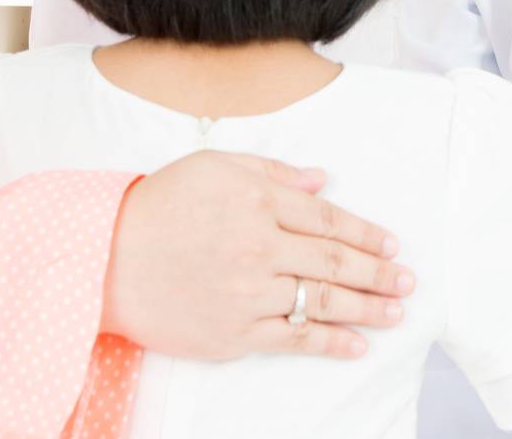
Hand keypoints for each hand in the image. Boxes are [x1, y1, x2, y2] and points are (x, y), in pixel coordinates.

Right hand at [101, 151, 413, 360]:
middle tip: (407, 282)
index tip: (391, 245)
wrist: (104, 259)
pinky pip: (294, 338)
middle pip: (334, 261)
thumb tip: (322, 179)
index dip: (365, 233)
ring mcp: (249, 292)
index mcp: (257, 200)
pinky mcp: (235, 332)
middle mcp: (259, 245)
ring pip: (322, 301)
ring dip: (367, 309)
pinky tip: (356, 345)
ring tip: (395, 312)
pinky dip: (330, 343)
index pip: (327, 218)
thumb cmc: (158, 205)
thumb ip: (272, 170)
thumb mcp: (214, 166)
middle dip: (378, 273)